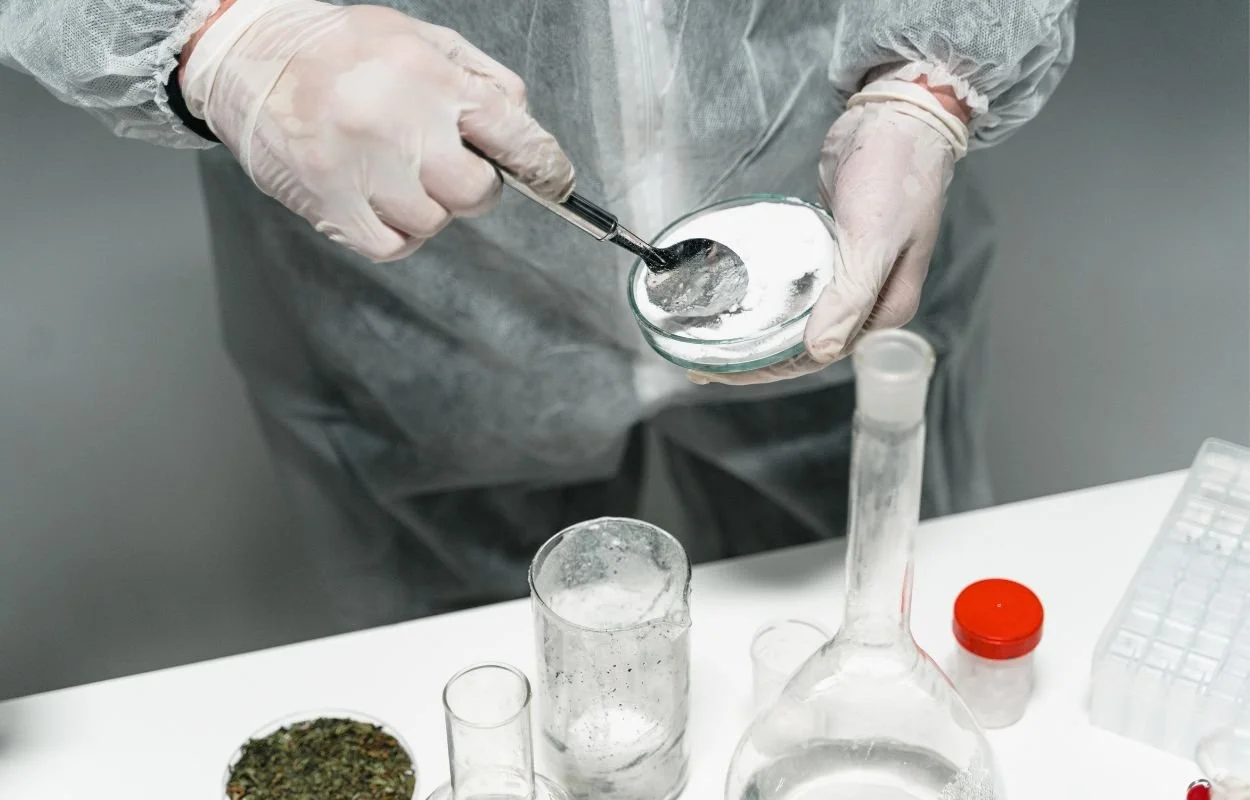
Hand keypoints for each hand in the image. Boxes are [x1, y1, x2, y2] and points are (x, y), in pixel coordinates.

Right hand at [180, 0, 573, 261]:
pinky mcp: (331, 205)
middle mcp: (398, 124)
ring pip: (433, 223)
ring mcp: (362, 169)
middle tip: (443, 163)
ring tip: (397, 171)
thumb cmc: (339, 49)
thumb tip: (525, 127)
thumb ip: (481, 80)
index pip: (514, 136)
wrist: (248, 57)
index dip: (544, 166)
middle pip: (476, 193)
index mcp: (429, 78)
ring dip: (426, 205)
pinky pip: (392, 245)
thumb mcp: (421, 38)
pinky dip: (396, 232)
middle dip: (471, 183)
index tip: (555, 180)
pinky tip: (380, 200)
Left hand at [691, 78, 968, 385]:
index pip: (817, 355)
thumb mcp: (872, 240)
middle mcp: (867, 298)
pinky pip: (794, 281)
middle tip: (703, 361)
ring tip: (713, 336)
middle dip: (755, 354)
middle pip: (803, 340)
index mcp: (883, 308)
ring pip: (796, 313)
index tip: (723, 370)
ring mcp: (849, 272)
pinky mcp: (830, 246)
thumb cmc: (896, 175)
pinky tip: (736, 295)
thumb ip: (848, 298)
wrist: (900, 116)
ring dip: (758, 327)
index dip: (768, 368)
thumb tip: (819, 352)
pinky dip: (767, 292)